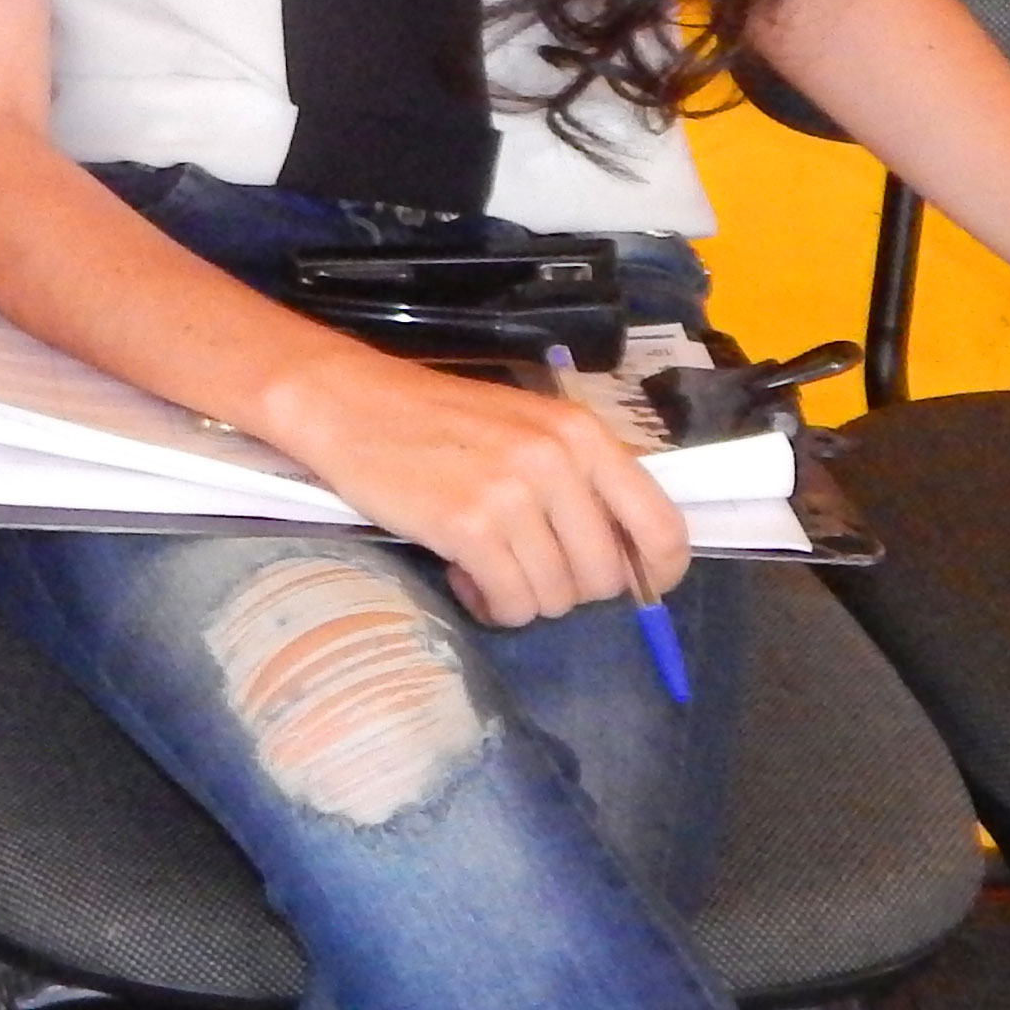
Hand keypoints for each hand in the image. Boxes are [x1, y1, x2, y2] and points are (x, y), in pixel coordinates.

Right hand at [265, 347, 690, 627]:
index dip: (655, 573)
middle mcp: (556, 462)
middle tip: (525, 566)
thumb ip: (578, 481)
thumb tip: (621, 560)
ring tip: (486, 567)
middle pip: (605, 576)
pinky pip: (511, 602)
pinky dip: (491, 605)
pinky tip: (464, 577)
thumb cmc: (438, 420)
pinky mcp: (468, 526)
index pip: (661, 526)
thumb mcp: (526, 430)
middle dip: (568, 588)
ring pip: (556, 596)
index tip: (635, 589)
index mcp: (582, 434)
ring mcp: (512, 494)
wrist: (348, 403)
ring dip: (522, 597)